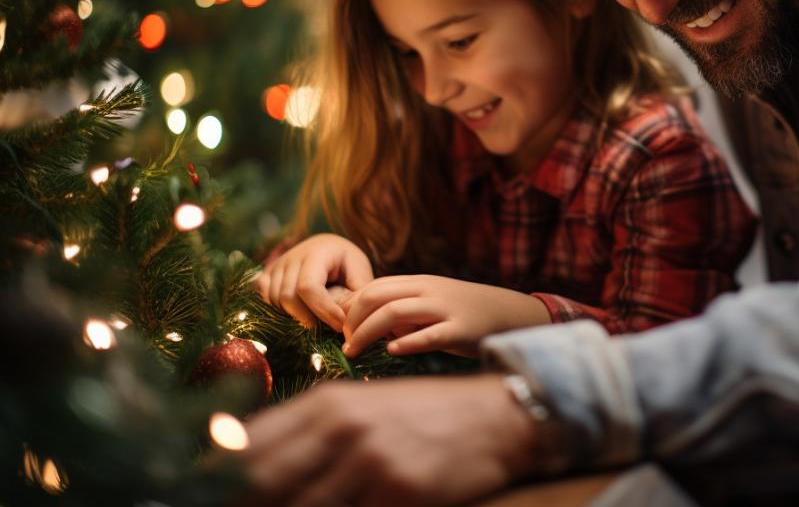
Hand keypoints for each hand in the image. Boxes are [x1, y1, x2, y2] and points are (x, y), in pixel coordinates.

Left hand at [239, 374, 537, 506]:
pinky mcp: (400, 491)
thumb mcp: (363, 407)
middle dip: (244, 501)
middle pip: (261, 481)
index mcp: (328, 402)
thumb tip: (239, 458)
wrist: (496, 418)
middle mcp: (343, 426)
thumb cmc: (423, 416)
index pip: (249, 445)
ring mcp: (371, 460)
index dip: (218, 478)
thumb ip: (308, 431)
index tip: (203, 493)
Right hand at [256, 233, 373, 330]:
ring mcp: (276, 266)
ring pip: (274, 302)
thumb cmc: (347, 264)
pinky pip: (265, 300)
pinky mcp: (267, 276)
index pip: (309, 286)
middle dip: (307, 319)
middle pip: (288, 297)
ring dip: (294, 318)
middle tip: (328, 329)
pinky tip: (297, 316)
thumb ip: (357, 294)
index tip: (341, 326)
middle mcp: (292, 257)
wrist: (328, 248)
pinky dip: (279, 313)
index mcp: (317, 253)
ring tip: (316, 322)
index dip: (323, 310)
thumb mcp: (360, 272)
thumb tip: (350, 320)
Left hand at [341, 275, 551, 357]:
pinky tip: (392, 351)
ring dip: (367, 332)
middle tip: (345, 343)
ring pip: (395, 312)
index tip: (342, 328)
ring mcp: (444, 309)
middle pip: (378, 297)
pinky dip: (406, 342)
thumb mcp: (433, 303)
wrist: (508, 313)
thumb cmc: (465, 312)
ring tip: (354, 351)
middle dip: (353, 320)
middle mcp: (429, 292)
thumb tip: (371, 327)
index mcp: (420, 283)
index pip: (375, 287)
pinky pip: (428, 335)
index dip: (352, 307)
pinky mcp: (459, 330)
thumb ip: (404, 309)